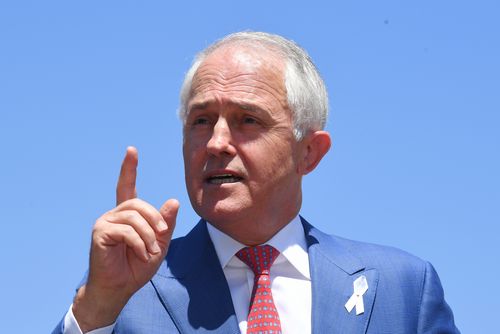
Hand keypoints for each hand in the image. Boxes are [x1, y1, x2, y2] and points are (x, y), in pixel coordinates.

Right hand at [72, 146, 178, 331]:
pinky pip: (126, 230)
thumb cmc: (137, 266)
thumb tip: (173, 201)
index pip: (126, 186)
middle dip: (155, 219)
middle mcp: (114, 214)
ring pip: (134, 217)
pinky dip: (139, 243)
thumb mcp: (159, 244)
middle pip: (138, 203)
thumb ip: (166, 223)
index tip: (132, 150)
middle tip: (161, 236)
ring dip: (148, 235)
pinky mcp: (100, 233)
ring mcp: (105, 222)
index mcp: (127, 215)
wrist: (119, 288)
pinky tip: (141, 254)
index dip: (129, 168)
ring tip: (151, 251)